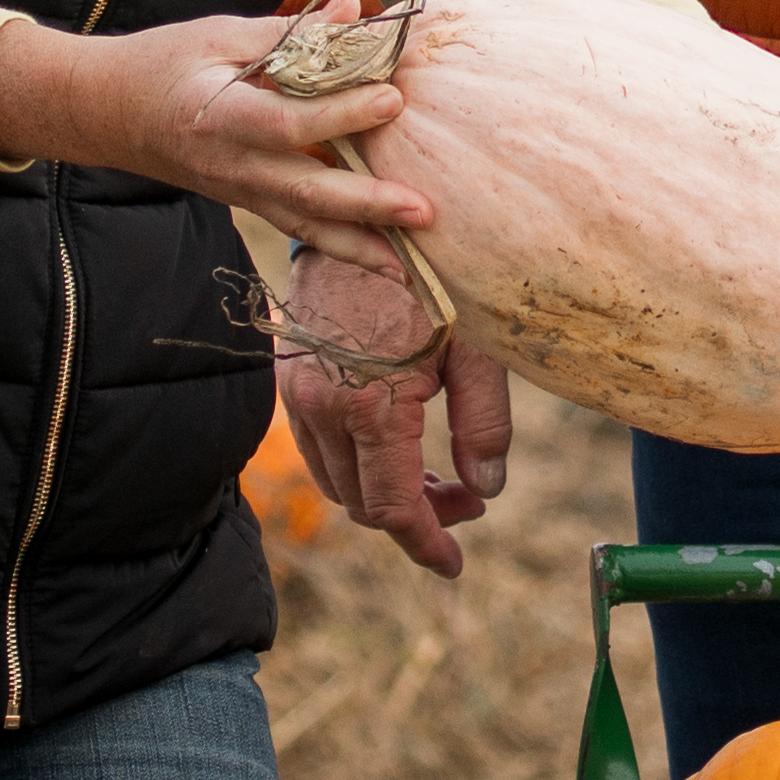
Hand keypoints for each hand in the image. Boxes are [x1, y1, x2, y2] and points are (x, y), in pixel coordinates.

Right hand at [0, 0, 433, 253]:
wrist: (109, 111)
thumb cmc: (165, 63)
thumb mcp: (221, 34)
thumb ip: (292, 31)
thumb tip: (354, 8)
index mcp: (219, 116)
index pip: (288, 123)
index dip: (341, 113)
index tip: (392, 97)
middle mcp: (230, 165)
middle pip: (304, 192)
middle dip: (366, 204)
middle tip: (422, 208)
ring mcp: (239, 191)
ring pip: (305, 225)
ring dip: (361, 245)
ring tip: (411, 262)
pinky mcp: (248, 202)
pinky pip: (298, 228)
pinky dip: (341, 246)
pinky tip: (384, 261)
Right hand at [278, 246, 509, 578]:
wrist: (365, 214)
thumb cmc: (432, 276)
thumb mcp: (477, 351)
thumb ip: (485, 426)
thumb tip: (489, 489)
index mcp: (371, 409)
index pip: (392, 511)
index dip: (427, 545)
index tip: (454, 564)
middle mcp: (321, 411)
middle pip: (363, 504)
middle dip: (416, 517)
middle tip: (466, 499)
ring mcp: (298, 395)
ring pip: (337, 480)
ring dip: (384, 492)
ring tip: (437, 476)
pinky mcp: (290, 377)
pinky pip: (319, 446)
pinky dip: (357, 462)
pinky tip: (397, 443)